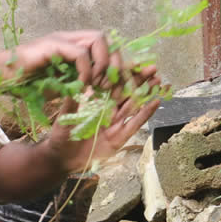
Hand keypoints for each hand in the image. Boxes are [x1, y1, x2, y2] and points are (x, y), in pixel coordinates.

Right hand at [0, 30, 118, 86]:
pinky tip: (80, 85)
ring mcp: (61, 39)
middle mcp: (69, 38)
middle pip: (107, 38)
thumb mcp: (58, 86)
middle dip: (114, 63)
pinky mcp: (52, 45)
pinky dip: (86, 70)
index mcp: (72, 46)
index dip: (114, 63)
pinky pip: (81, 53)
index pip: (105, 45)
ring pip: (98, 39)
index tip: (113, 86)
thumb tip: (94, 91)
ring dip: (102, 64)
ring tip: (94, 84)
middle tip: (107, 86)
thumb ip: (76, 84)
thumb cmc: (24, 83)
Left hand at [44, 69, 166, 173]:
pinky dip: (145, 114)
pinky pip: (134, 124)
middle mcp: (108, 112)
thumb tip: (76, 80)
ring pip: (134, 106)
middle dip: (140, 81)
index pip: (112, 86)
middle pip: (127, 94)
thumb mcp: (65, 115)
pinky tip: (155, 102)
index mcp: (97, 104)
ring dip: (146, 93)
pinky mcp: (119, 139)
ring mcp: (115, 125)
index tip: (135, 63)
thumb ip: (72, 101)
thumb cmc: (61, 136)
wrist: (62, 159)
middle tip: (154, 67)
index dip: (124, 75)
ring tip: (159, 80)